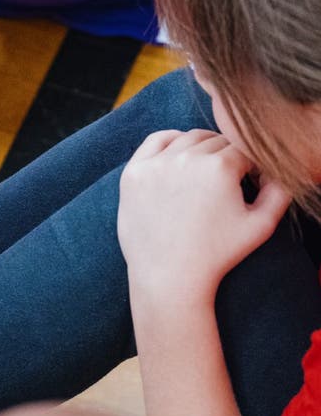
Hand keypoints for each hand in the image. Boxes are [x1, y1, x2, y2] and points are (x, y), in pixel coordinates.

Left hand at [118, 129, 290, 302]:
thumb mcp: (262, 225)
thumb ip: (280, 191)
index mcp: (220, 167)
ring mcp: (156, 164)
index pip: (243, 149)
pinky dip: (170, 142)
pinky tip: (179, 158)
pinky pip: (155, 141)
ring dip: (201, 149)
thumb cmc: (217, 254)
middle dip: (226, 158)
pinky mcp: (134, 172)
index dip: (249, 166)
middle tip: (224, 183)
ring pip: (188, 138)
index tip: (246, 184)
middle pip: (216, 142)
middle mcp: (187, 159)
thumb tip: (275, 170)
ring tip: (204, 174)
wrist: (170, 277)